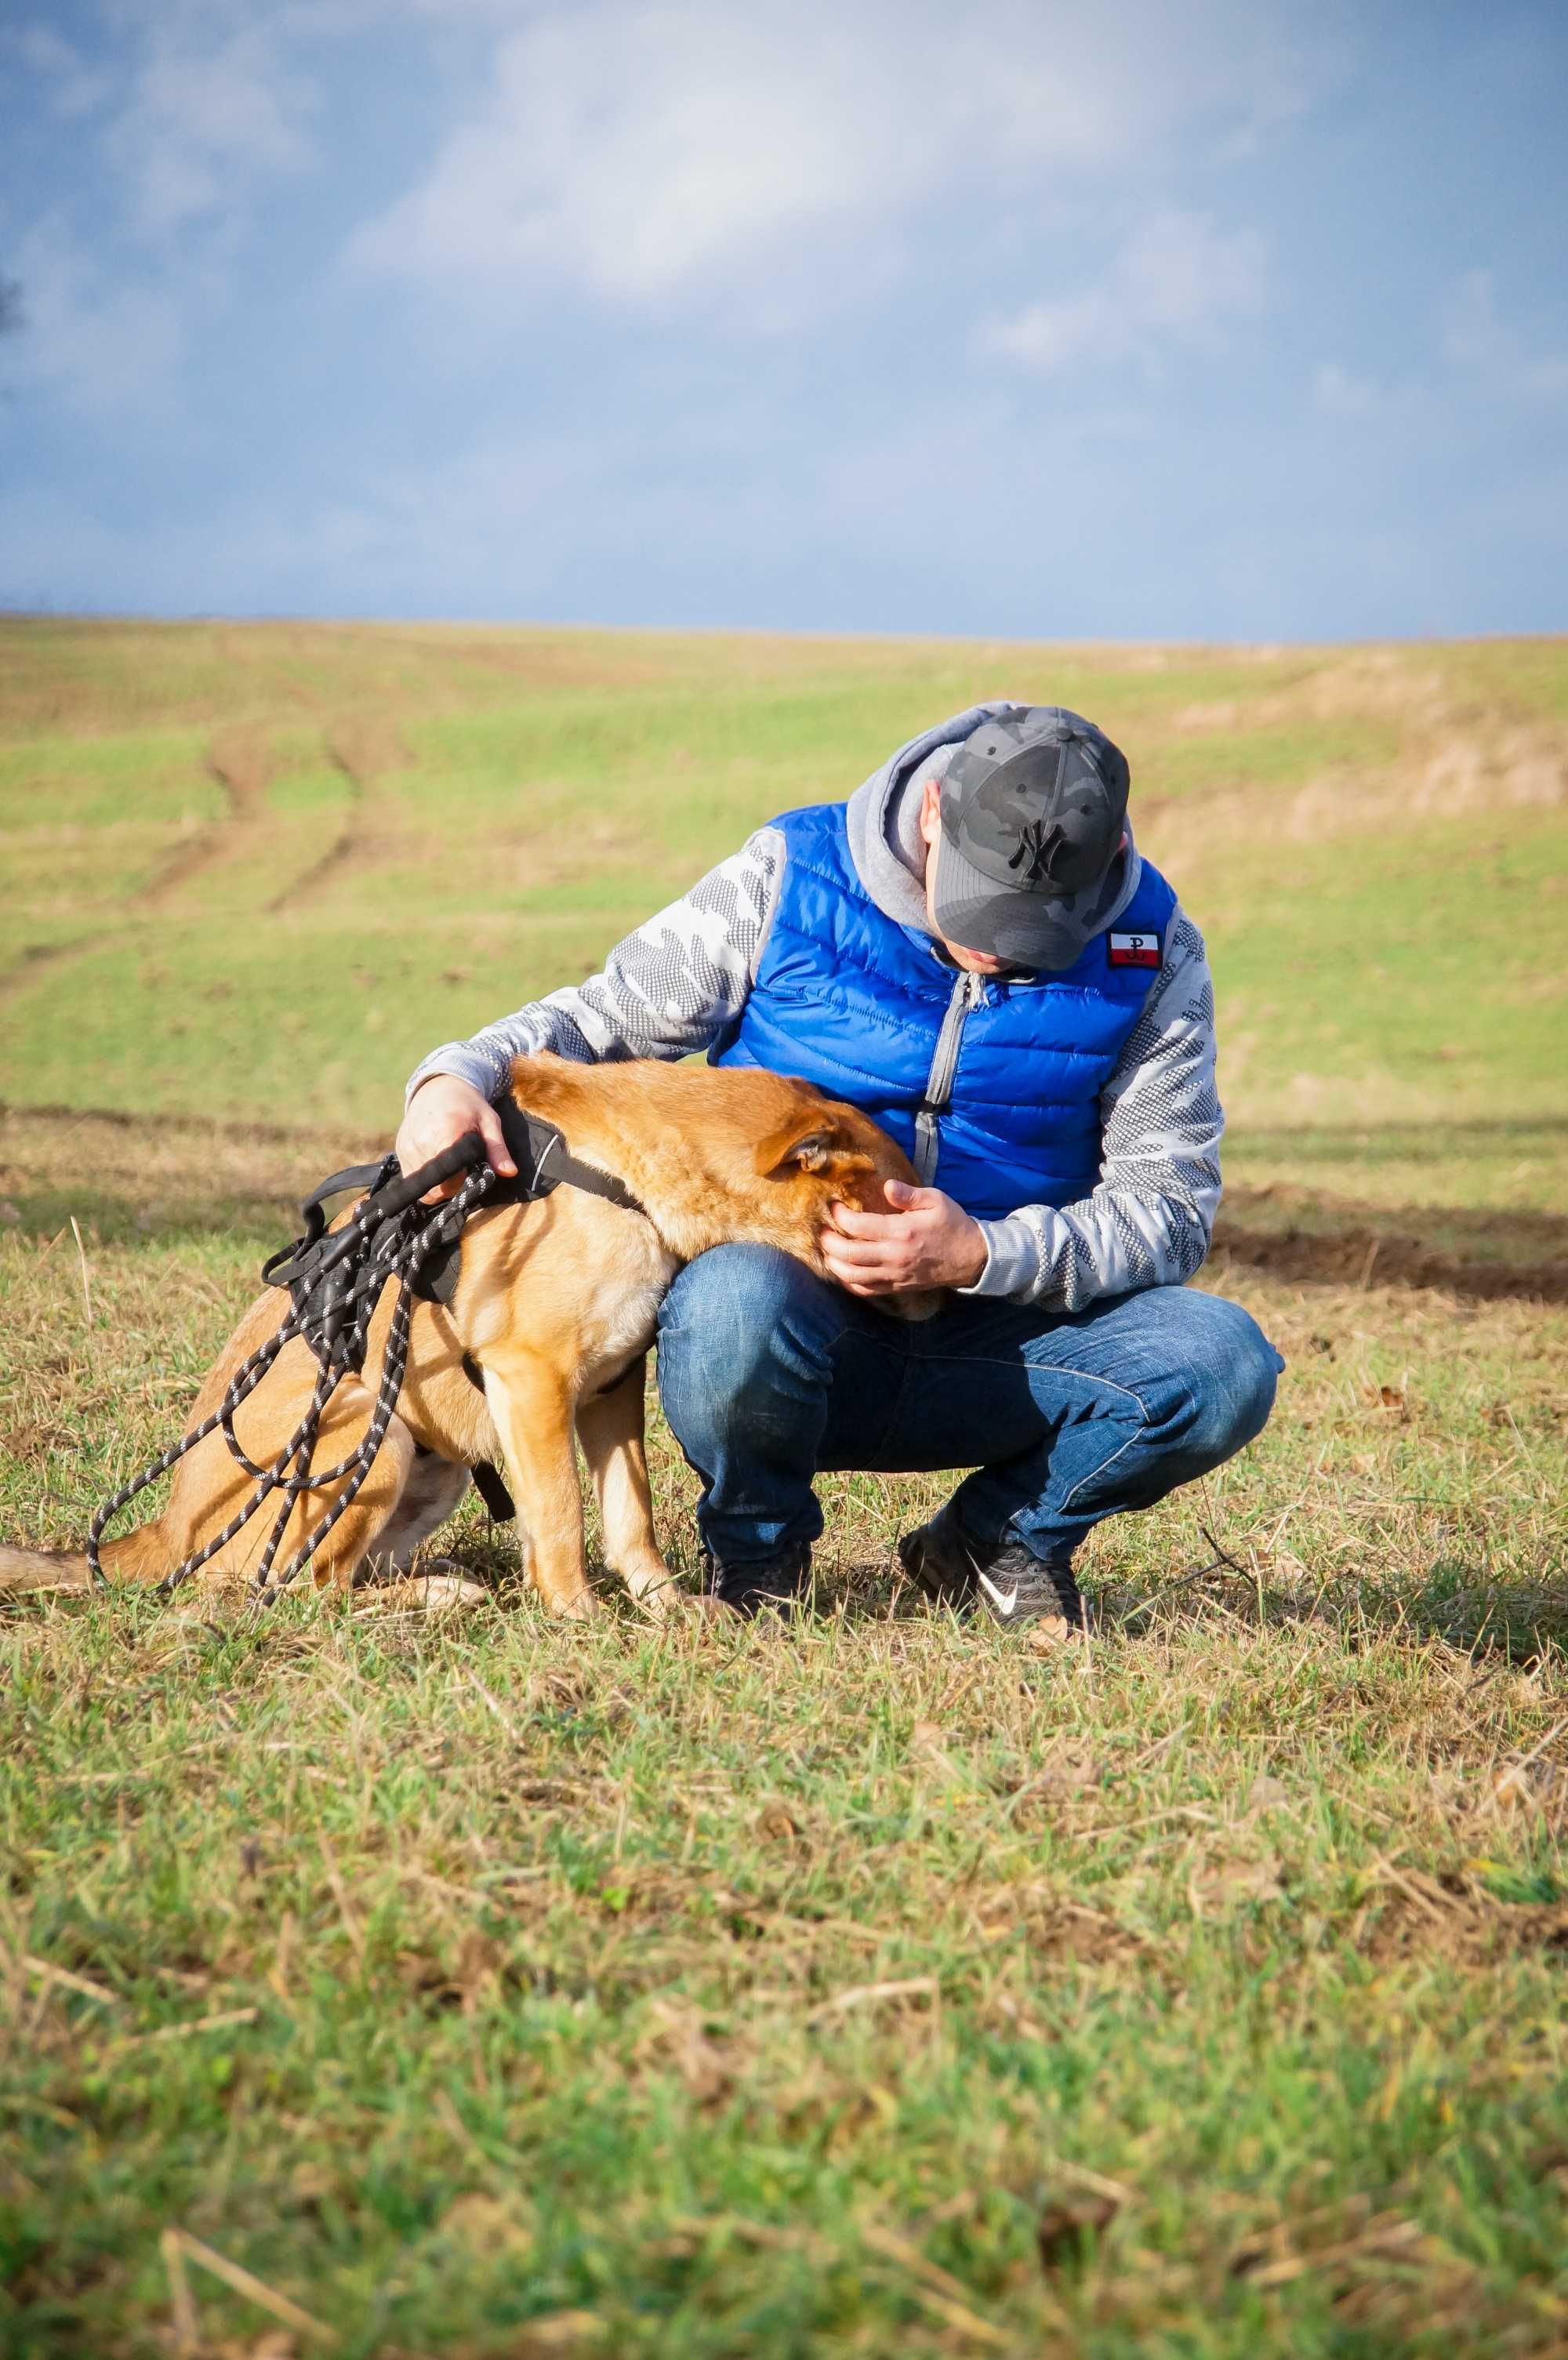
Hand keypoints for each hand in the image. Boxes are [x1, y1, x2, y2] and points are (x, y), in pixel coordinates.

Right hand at [395, 1075, 515, 1202]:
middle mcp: (421, 1144)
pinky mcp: (399, 1150)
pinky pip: (411, 1176)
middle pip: (435, 1189)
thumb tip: (511, 1172)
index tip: (471, 1171)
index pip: (451, 1180)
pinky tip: (436, 1161)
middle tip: (462, 1170)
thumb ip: (497, 1150)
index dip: (464, 1182)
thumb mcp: (489, 1122)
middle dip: (451, 1186)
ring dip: (437, 1184)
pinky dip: (424, 1177)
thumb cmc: (468, 1104)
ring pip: (422, 1188)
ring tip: (450, 1165)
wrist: (439, 1085)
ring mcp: (407, 1148)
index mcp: (444, 1136)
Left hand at [820, 1179, 985, 1295]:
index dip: (840, 1216)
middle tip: (822, 1229)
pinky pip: (865, 1290)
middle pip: (848, 1253)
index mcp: (901, 1231)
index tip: (834, 1206)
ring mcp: (894, 1275)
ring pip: (852, 1276)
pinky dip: (848, 1282)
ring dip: (833, 1263)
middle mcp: (893, 1256)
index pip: (858, 1226)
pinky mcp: (896, 1287)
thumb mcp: (936, 1200)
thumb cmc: (952, 1224)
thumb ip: (909, 1194)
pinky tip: (843, 1270)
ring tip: (827, 1250)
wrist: (971, 1258)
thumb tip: (886, 1185)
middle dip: (828, 1241)